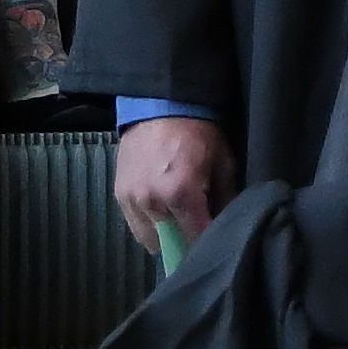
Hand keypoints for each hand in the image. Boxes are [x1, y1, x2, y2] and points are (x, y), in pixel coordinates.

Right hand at [114, 113, 237, 255]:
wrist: (160, 104)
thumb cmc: (197, 131)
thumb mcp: (223, 161)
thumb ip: (226, 197)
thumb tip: (228, 222)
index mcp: (181, 194)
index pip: (196, 238)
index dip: (208, 241)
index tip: (215, 238)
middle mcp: (152, 202)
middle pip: (171, 244)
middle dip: (185, 239)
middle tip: (195, 227)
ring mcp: (132, 200)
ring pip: (150, 239)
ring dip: (164, 234)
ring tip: (176, 218)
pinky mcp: (119, 195)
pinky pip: (134, 225)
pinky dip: (148, 224)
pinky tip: (160, 209)